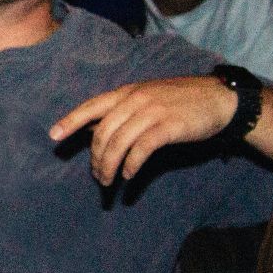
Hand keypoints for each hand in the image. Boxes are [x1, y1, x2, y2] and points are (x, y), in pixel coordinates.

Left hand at [48, 75, 237, 184]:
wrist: (219, 99)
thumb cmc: (181, 102)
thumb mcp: (147, 98)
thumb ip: (122, 111)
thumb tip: (94, 129)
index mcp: (127, 92)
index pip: (91, 106)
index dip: (70, 121)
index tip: (53, 136)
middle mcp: (135, 99)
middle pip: (103, 131)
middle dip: (96, 157)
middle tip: (97, 175)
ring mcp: (152, 111)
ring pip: (119, 141)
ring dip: (110, 165)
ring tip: (109, 181)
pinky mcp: (169, 126)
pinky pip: (142, 148)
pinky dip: (131, 164)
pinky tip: (129, 175)